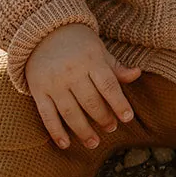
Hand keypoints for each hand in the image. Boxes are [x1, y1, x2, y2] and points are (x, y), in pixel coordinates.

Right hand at [25, 24, 140, 150]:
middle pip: (90, 101)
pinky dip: (55, 131)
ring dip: (83, 131)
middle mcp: (72, 71)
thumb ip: (116, 67)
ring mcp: (53, 82)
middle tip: (111, 128)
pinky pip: (47, 115)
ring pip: (70, 112)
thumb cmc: (78, 44)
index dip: (119, 103)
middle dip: (103, 118)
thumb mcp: (99, 51)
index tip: (128, 118)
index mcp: (90, 60)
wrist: (42, 32)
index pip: (108, 85)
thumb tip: (137, 74)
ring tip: (94, 142)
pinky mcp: (38, 90)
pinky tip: (65, 144)